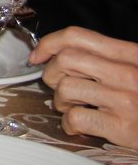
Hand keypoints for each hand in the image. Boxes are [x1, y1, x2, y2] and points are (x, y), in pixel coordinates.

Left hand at [31, 26, 137, 150]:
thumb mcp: (135, 68)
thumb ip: (106, 58)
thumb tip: (58, 53)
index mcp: (130, 55)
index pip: (78, 36)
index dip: (49, 43)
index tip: (37, 56)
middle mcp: (127, 73)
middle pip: (66, 60)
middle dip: (52, 74)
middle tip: (61, 87)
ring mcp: (125, 100)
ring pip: (65, 89)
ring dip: (60, 102)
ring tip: (74, 108)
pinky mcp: (122, 127)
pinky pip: (75, 118)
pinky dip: (69, 125)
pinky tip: (79, 127)